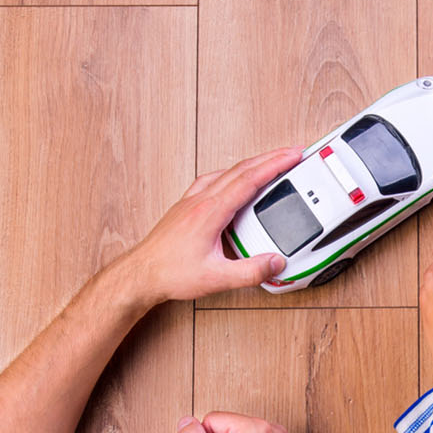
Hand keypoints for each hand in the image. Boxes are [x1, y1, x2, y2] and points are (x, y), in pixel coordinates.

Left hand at [113, 147, 304, 305]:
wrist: (141, 274)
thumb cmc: (170, 273)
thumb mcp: (216, 278)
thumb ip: (250, 272)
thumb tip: (275, 262)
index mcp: (210, 212)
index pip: (249, 179)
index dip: (274, 165)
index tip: (292, 156)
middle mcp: (200, 201)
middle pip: (240, 169)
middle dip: (269, 158)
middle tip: (291, 153)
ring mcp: (191, 201)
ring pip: (226, 172)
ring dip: (251, 164)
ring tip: (268, 163)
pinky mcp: (185, 207)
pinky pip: (211, 181)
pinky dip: (230, 175)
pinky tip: (233, 180)